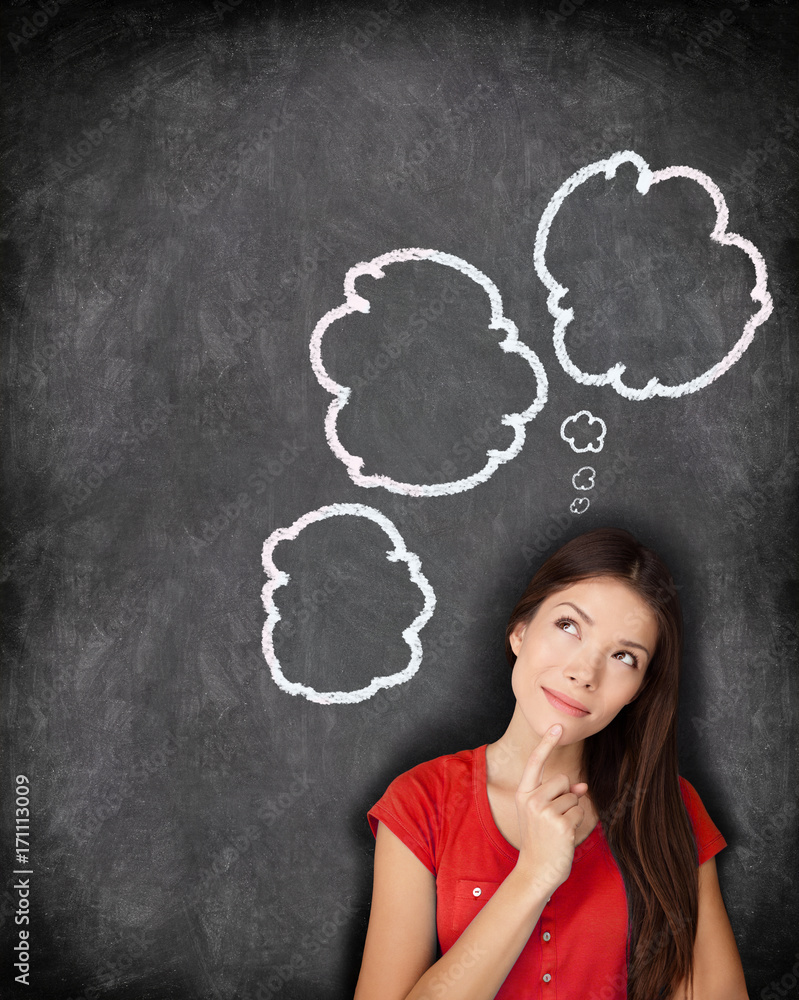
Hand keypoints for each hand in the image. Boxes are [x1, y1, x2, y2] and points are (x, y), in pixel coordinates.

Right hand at [513, 724, 587, 892]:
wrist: (536, 870)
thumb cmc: (540, 839)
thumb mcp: (541, 813)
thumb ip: (558, 795)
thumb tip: (581, 786)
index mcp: (523, 794)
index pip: (536, 762)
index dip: (547, 743)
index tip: (557, 726)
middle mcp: (532, 800)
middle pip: (562, 780)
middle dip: (565, 795)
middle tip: (553, 818)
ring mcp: (546, 812)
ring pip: (573, 798)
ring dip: (571, 812)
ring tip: (557, 830)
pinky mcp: (561, 825)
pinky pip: (579, 812)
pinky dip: (577, 824)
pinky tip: (564, 837)